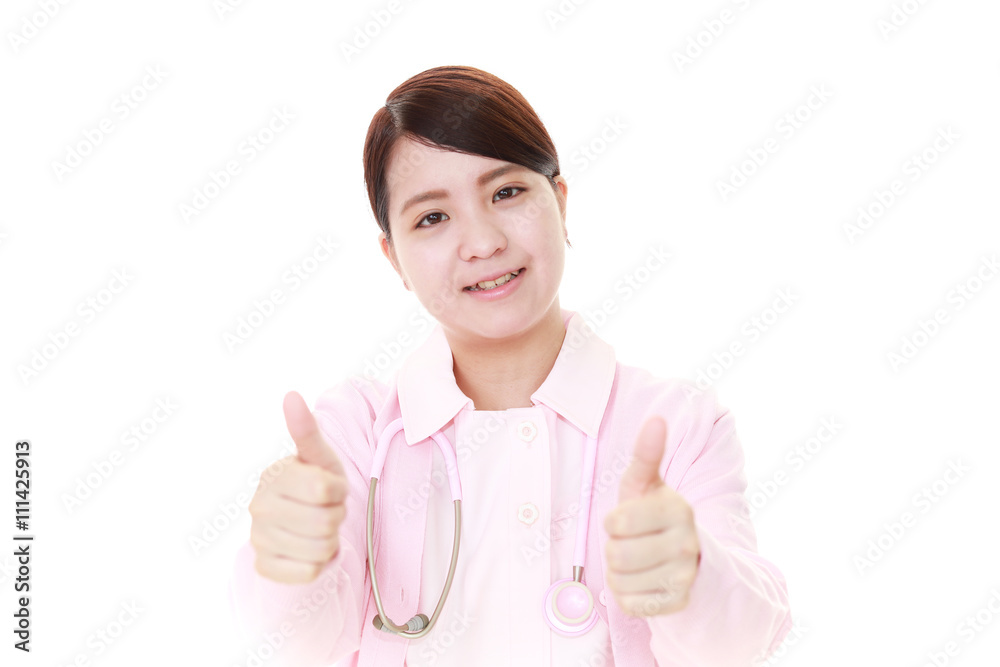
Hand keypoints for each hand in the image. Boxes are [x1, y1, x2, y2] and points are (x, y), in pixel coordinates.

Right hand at [248, 391, 348, 583]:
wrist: (299, 523)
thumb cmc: (314, 484)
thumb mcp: (318, 457)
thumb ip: (306, 430)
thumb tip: (291, 395)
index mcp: (273, 477)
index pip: (326, 489)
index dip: (338, 491)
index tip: (329, 488)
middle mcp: (258, 508)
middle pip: (326, 522)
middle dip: (335, 516)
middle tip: (324, 510)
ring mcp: (259, 539)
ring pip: (321, 549)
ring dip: (329, 541)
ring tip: (316, 529)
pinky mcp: (265, 567)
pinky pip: (309, 572)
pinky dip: (319, 564)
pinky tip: (308, 550)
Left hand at [603, 416, 700, 616]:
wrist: (688, 557)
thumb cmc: (655, 515)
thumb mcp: (647, 484)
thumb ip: (647, 453)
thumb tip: (656, 419)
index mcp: (678, 509)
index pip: (617, 522)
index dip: (614, 522)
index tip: (627, 520)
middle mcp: (686, 544)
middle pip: (616, 554)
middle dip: (615, 548)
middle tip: (631, 542)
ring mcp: (684, 577)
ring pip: (620, 581)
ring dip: (619, 572)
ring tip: (637, 561)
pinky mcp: (677, 603)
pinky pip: (629, 604)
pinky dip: (628, 595)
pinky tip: (643, 581)